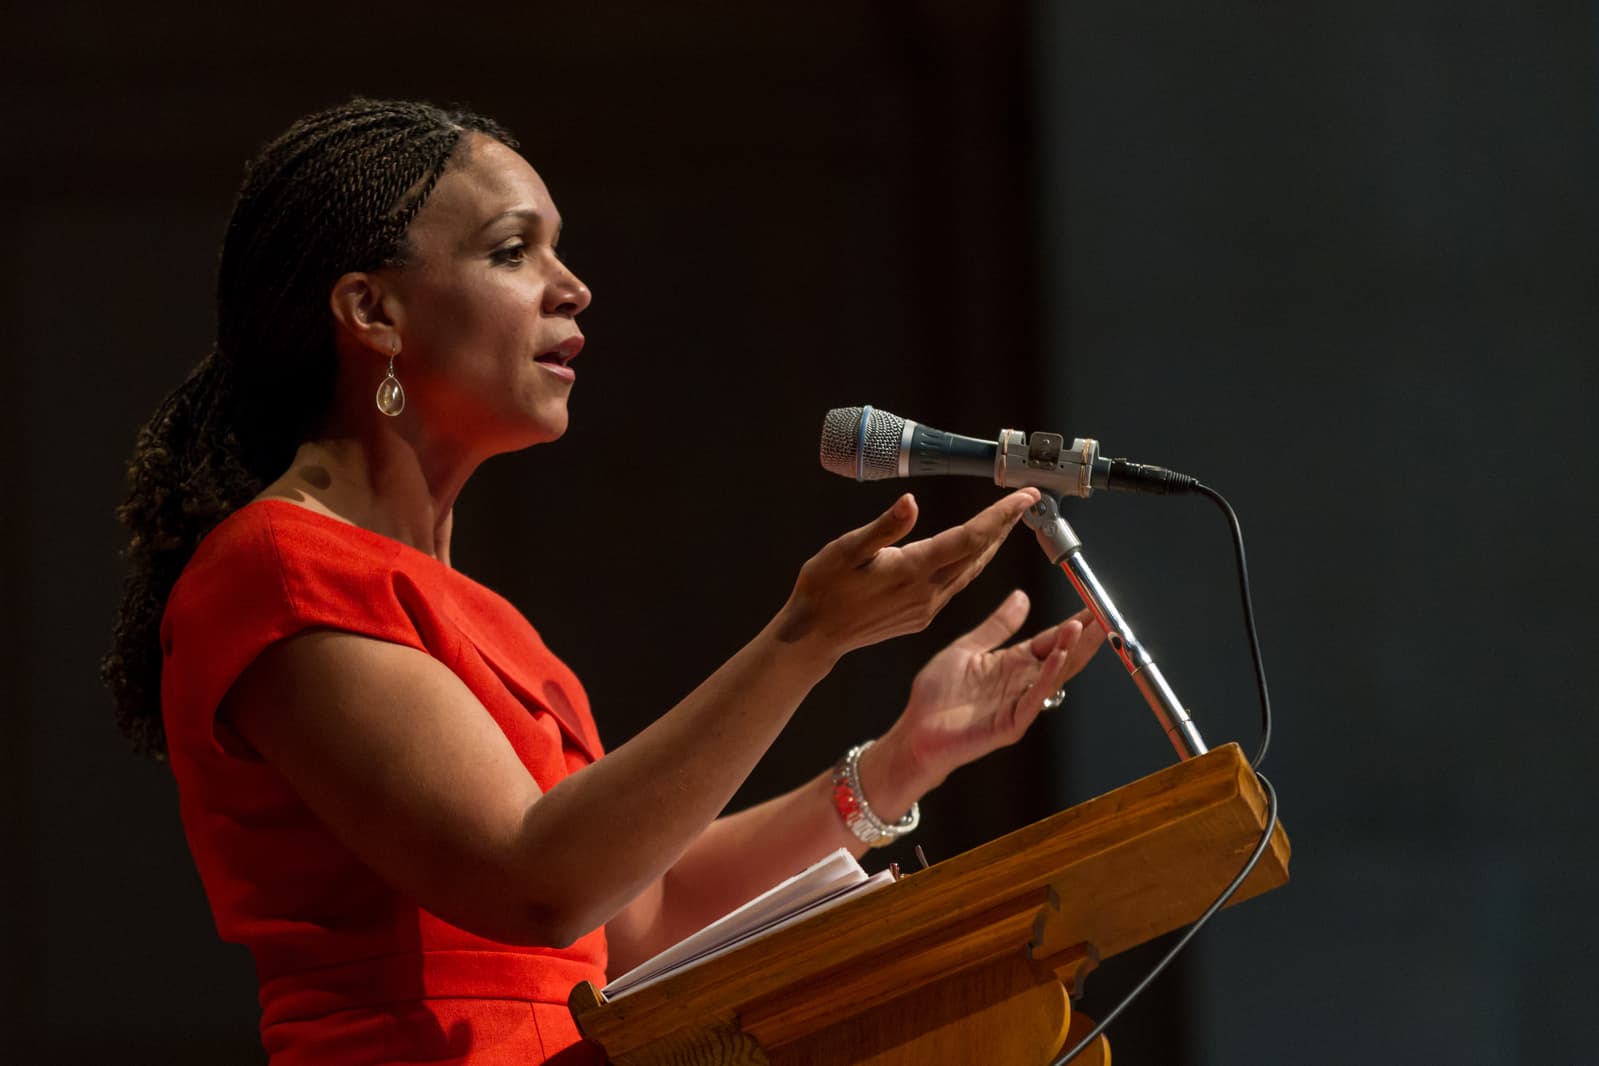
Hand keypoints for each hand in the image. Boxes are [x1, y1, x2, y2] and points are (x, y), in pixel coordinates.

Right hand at [775, 489, 1040, 663]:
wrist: (814, 635)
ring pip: (969, 571)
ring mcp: (926, 608)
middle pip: (978, 554)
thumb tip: (912, 502)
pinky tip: (971, 553)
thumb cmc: (823, 588)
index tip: (1025, 495)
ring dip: (990, 545)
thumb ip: (885, 527)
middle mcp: (927, 592)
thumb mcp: (846, 549)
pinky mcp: (920, 617)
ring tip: (1005, 522)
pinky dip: (970, 563)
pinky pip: (955, 585)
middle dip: (1003, 526)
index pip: (971, 537)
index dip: (1001, 515)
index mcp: (913, 569)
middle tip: (1024, 501)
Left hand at [871, 591, 1105, 794]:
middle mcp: (1021, 682)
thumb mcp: (966, 649)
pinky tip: (1058, 655)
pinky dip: (1048, 676)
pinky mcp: (1012, 723)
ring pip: (1054, 675)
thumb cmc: (936, 696)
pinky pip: (1035, 697)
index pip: (1051, 639)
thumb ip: (996, 626)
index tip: (1093, 604)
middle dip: (1084, 635)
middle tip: (1105, 613)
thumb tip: (1021, 596)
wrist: (916, 731)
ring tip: (1085, 626)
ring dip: (1070, 650)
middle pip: (1062, 655)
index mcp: (1012, 664)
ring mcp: (1019, 703)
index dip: (1072, 623)